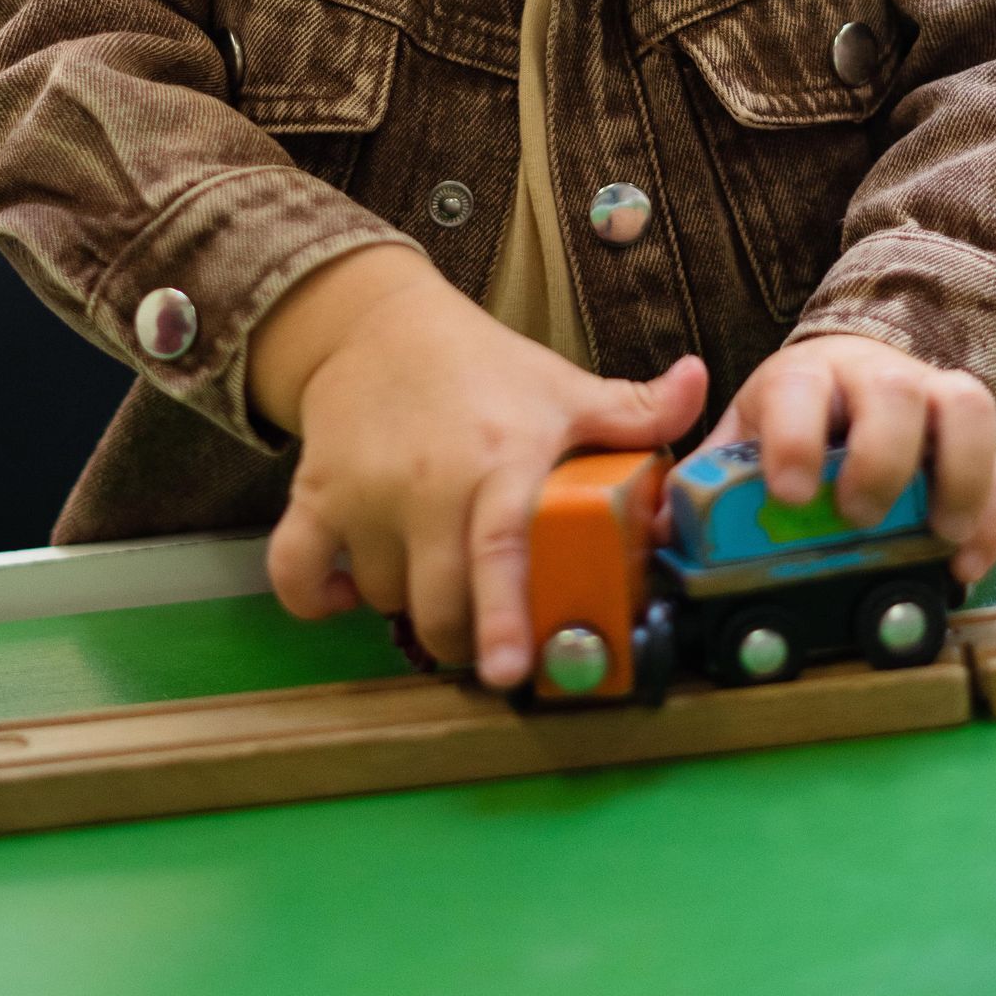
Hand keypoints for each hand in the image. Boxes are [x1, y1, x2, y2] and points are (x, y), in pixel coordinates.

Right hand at [250, 244, 706, 688]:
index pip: (501, 547)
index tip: (511, 672)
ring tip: (435, 572)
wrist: (377, 323)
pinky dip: (314, 597)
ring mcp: (364, 492)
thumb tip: (701, 383)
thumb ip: (634, 408)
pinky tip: (347, 590)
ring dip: (408, 604)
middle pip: (438, 602)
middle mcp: (429, 481)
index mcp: (501, 458)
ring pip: (382, 595)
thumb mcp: (562, 385)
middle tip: (487, 640)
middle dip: (464, 638)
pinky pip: (295, 573)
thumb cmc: (484, 369)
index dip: (503, 615)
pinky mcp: (313, 495)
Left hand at [706, 331, 995, 585]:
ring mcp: (933, 400)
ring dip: (959, 474)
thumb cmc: (792, 420)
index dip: (796, 438)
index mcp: (804, 379)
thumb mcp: (742, 439)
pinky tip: (966, 563)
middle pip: (893, 391)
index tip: (789, 492)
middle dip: (880, 457)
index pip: (800, 389)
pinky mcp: (976, 439)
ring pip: (966, 406)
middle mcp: (874, 377)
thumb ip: (707, 483)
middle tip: (860, 514)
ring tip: (936, 533)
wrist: (851, 373)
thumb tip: (659, 537)